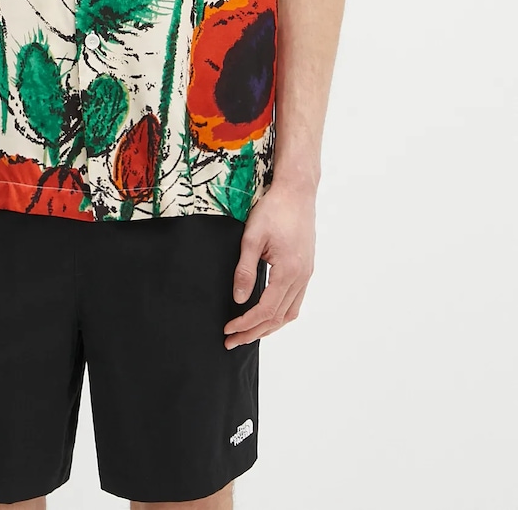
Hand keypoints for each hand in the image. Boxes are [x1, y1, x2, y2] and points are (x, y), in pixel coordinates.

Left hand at [223, 183, 315, 347]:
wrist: (297, 192)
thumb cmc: (274, 210)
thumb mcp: (252, 237)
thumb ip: (245, 270)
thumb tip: (239, 299)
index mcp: (288, 271)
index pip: (266, 310)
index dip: (245, 323)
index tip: (227, 330)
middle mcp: (301, 277)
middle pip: (279, 318)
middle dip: (254, 332)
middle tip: (232, 341)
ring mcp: (306, 274)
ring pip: (290, 313)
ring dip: (269, 326)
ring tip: (248, 333)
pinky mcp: (306, 268)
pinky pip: (295, 301)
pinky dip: (280, 313)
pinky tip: (267, 314)